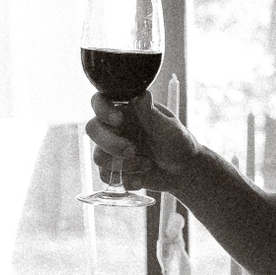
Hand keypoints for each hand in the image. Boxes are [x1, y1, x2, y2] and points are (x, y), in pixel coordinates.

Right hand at [84, 92, 199, 193]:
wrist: (183, 171)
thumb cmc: (178, 143)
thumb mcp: (169, 129)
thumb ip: (152, 115)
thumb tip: (141, 95)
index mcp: (126, 110)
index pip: (100, 102)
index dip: (102, 110)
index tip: (119, 121)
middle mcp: (114, 127)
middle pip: (92, 129)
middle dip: (111, 144)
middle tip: (132, 151)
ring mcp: (111, 148)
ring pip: (98, 156)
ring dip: (123, 165)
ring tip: (146, 165)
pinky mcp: (113, 169)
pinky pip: (106, 176)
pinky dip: (126, 179)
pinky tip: (142, 178)